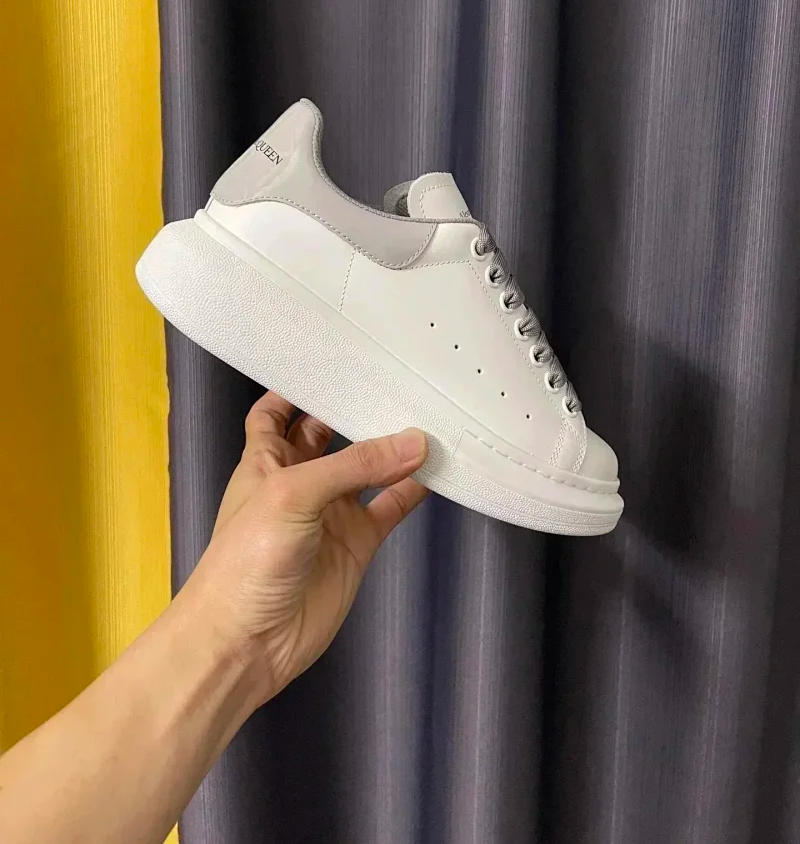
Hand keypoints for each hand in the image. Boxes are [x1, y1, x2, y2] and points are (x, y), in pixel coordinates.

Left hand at [178, 391, 428, 710]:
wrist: (245, 642)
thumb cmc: (246, 559)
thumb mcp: (293, 494)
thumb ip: (354, 466)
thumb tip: (414, 442)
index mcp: (266, 460)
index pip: (278, 412)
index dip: (298, 388)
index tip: (333, 361)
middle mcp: (300, 481)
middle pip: (330, 434)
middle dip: (356, 411)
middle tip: (397, 379)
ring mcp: (331, 513)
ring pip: (367, 469)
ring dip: (393, 449)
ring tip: (428, 418)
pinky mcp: (357, 544)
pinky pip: (390, 507)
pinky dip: (413, 490)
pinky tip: (438, 471)